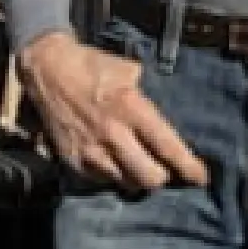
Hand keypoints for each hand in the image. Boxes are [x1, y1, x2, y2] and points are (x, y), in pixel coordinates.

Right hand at [20, 32, 209, 191]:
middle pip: (151, 178)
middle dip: (163, 177)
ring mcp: (90, 150)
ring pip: (127, 183)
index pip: (168, 148)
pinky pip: (102, 180)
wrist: (46, 68)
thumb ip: (149, 97)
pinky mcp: (73, 159)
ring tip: (139, 166)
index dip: (189, 167)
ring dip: (137, 177)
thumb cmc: (92, 65)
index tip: (201, 177)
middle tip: (165, 169)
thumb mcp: (128, 70)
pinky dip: (112, 174)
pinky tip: (113, 161)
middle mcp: (112, 134)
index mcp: (130, 108)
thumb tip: (171, 118)